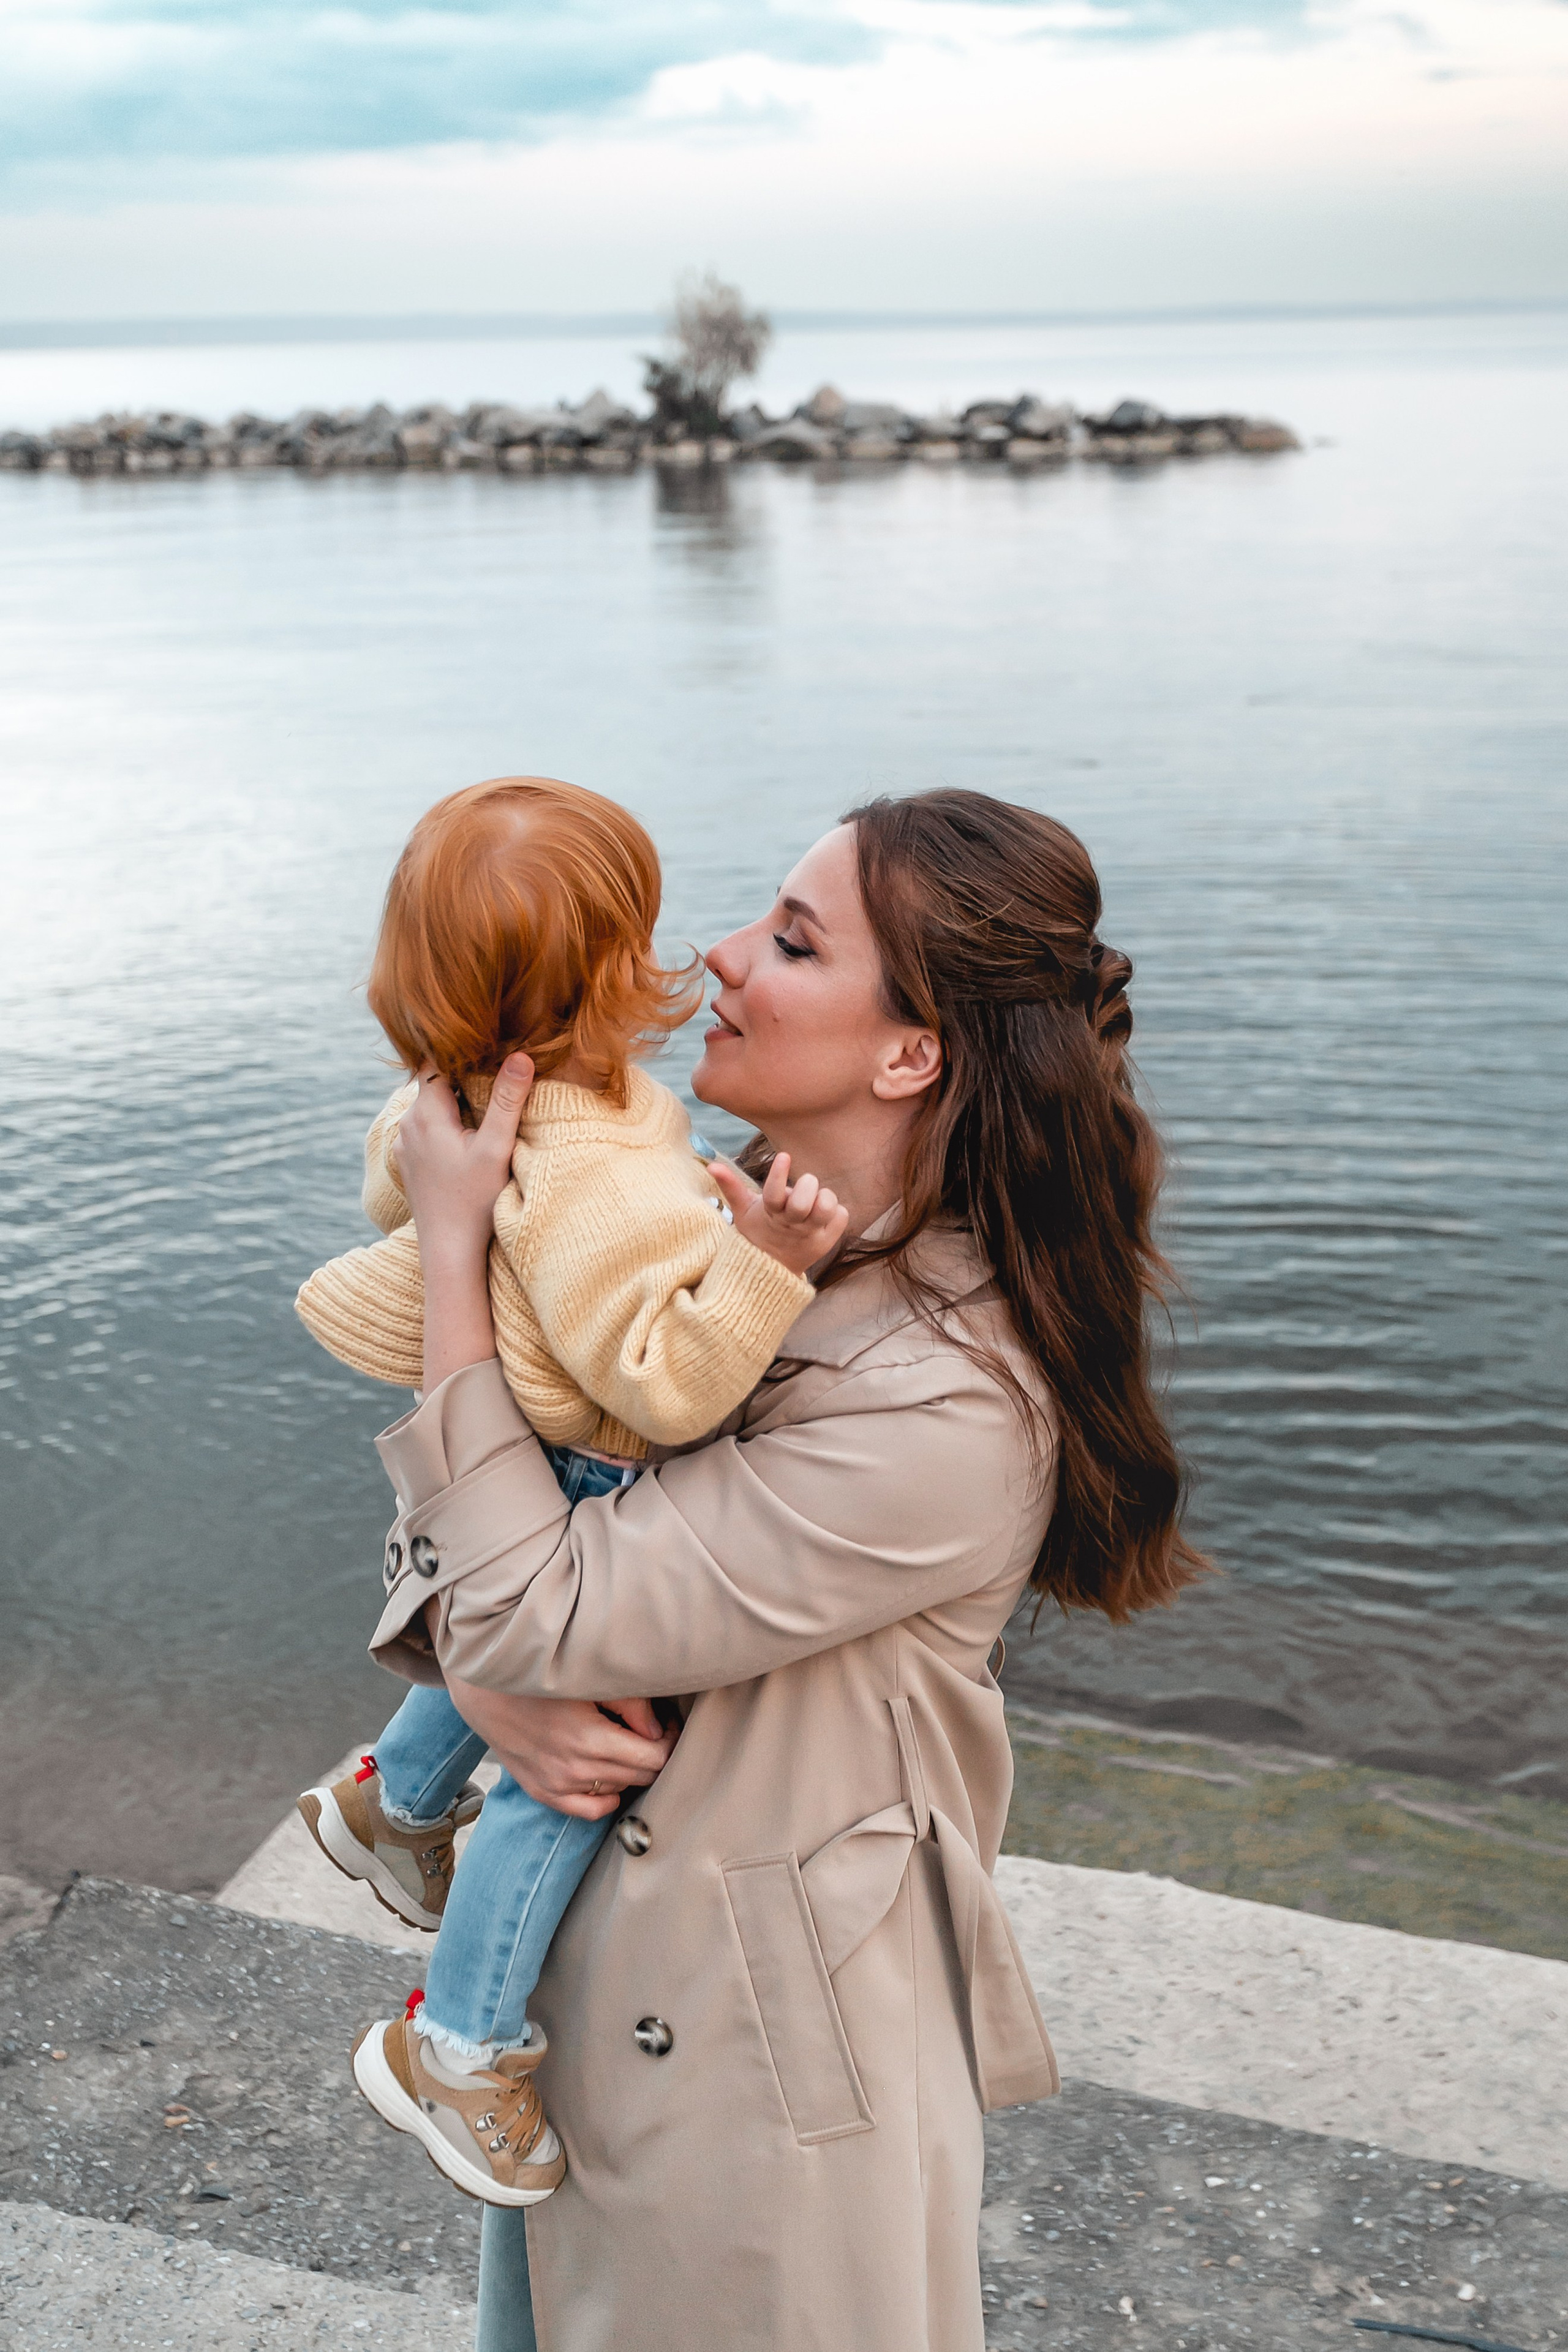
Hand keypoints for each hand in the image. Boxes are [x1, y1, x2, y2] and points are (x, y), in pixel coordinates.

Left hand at [394, 1053, 534, 1390]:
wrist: (449, 1254)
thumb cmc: (474, 1203)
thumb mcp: (496, 1148)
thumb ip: (507, 1100)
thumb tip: (520, 1055)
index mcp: (424, 1114)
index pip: (437, 1060)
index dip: (464, 1047)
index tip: (490, 1040)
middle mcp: (407, 1125)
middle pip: (434, 1080)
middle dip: (463, 1071)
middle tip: (496, 1062)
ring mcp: (406, 1145)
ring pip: (431, 1104)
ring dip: (456, 1097)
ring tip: (488, 1093)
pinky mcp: (412, 1163)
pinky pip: (429, 1126)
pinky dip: (449, 1119)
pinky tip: (472, 1129)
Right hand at [444, 1678, 676, 1820]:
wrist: (486, 1694)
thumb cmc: (540, 1681)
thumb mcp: (589, 1682)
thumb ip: (631, 1705)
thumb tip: (659, 1731)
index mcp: (590, 1739)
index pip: (655, 1757)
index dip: (670, 1741)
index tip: (668, 1723)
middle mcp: (575, 1770)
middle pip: (642, 1776)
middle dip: (655, 1754)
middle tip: (652, 1730)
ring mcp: (558, 1786)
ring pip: (620, 1791)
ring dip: (631, 1771)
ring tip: (626, 1743)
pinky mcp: (543, 1793)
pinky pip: (589, 1811)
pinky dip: (606, 1797)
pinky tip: (608, 1775)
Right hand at [709, 1152, 848, 1279]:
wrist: (772, 1268)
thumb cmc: (759, 1230)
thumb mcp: (742, 1210)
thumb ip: (731, 1186)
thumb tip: (712, 1165)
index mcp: (770, 1214)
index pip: (773, 1194)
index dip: (778, 1175)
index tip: (784, 1156)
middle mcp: (791, 1225)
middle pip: (803, 1203)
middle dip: (807, 1186)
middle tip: (805, 1184)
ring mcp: (811, 1234)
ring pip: (827, 1208)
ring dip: (825, 1197)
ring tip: (816, 1199)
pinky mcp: (828, 1241)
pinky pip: (842, 1216)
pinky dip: (836, 1211)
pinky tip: (824, 1214)